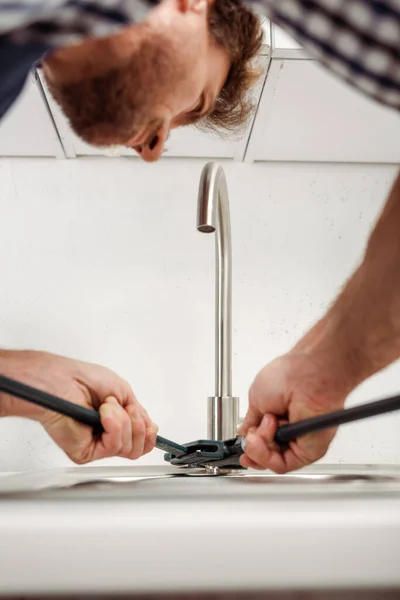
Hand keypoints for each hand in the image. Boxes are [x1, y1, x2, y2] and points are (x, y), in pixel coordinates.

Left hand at [0, 350, 157, 463]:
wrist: (63, 380)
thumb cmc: (84, 380)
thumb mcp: (123, 392)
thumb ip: (139, 414)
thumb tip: (150, 429)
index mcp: (116, 423)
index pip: (141, 441)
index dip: (149, 434)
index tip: (150, 424)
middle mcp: (106, 437)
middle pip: (138, 448)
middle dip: (137, 424)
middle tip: (125, 408)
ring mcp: (96, 445)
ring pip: (128, 448)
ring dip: (123, 421)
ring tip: (107, 406)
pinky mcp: (85, 453)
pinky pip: (113, 447)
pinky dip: (113, 426)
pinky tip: (102, 414)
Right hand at [238, 351, 348, 473]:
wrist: (305, 376)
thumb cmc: (288, 376)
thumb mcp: (256, 398)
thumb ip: (251, 421)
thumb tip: (244, 432)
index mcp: (278, 419)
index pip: (261, 443)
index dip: (249, 448)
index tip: (241, 447)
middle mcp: (290, 432)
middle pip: (264, 456)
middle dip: (251, 447)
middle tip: (251, 435)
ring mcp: (299, 442)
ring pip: (271, 462)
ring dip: (259, 447)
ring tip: (263, 426)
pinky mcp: (307, 451)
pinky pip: (282, 464)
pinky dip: (268, 454)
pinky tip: (267, 435)